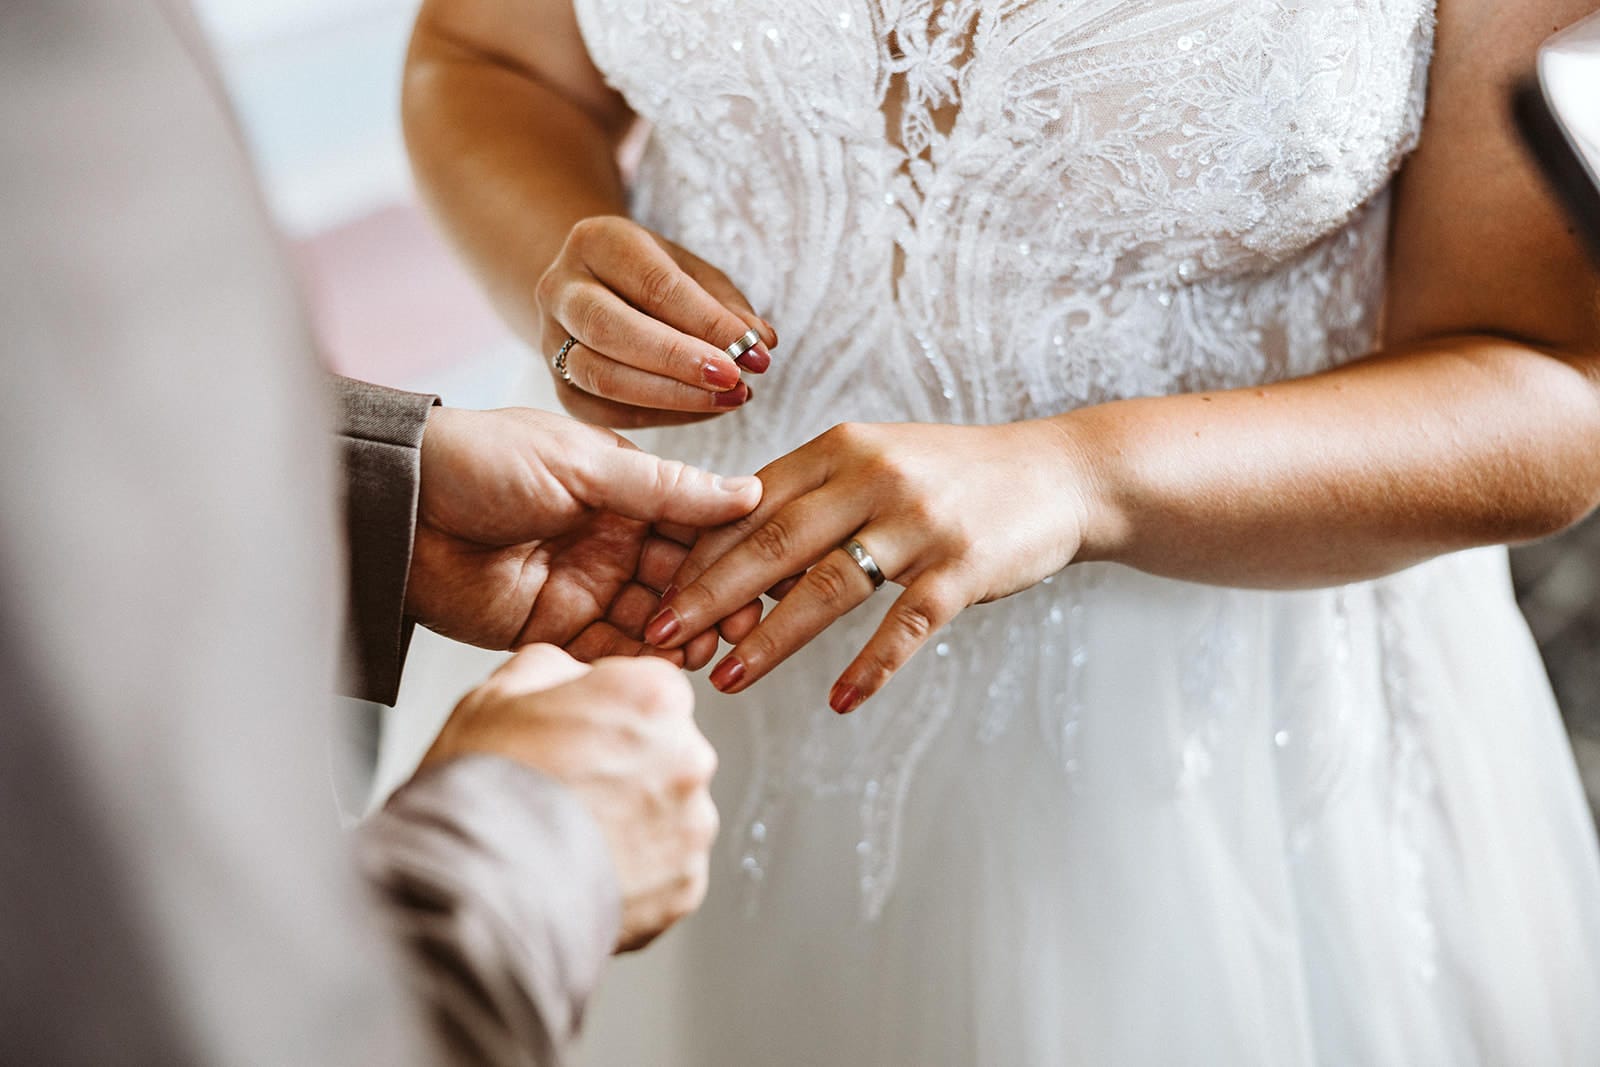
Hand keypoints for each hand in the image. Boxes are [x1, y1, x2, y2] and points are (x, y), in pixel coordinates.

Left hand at [406, 405, 762, 666]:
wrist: (397, 505)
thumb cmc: (478, 460)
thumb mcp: (582, 464)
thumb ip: (664, 489)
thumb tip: (745, 492)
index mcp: (623, 490)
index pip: (694, 524)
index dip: (728, 550)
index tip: (759, 574)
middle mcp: (611, 539)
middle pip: (681, 578)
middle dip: (711, 601)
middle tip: (737, 623)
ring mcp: (584, 585)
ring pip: (651, 619)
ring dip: (680, 635)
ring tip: (704, 649)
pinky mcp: (552, 628)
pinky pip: (607, 652)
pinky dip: (635, 660)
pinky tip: (661, 666)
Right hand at [423, 645, 717, 951]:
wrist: (474, 885)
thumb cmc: (482, 788)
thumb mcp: (499, 692)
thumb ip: (554, 667)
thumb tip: (572, 673)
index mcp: (652, 697)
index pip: (653, 689)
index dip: (610, 712)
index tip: (581, 735)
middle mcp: (688, 756)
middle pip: (668, 751)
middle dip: (629, 767)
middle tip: (570, 790)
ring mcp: (691, 824)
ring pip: (670, 813)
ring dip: (636, 821)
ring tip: (574, 837)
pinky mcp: (686, 884)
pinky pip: (668, 870)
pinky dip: (638, 873)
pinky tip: (589, 870)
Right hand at [535, 216, 778, 427]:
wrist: (592, 288)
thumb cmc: (653, 277)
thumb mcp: (690, 272)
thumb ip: (725, 306)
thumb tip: (761, 343)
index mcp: (596, 242)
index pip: (654, 285)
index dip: (707, 321)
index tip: (755, 349)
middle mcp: (561, 289)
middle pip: (612, 329)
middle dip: (679, 360)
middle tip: (735, 379)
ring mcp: (550, 341)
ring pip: (602, 376)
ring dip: (672, 396)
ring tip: (730, 399)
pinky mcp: (560, 386)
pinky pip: (607, 411)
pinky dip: (661, 416)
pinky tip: (703, 410)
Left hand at [642, 421, 1093, 711]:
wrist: (1056, 475)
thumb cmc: (952, 477)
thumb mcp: (875, 462)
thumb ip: (810, 500)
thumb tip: (734, 563)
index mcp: (840, 449)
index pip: (749, 503)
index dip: (697, 552)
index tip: (650, 594)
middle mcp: (873, 477)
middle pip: (773, 541)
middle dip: (709, 594)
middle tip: (661, 639)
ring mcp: (920, 522)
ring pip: (828, 585)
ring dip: (772, 638)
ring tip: (727, 679)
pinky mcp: (963, 566)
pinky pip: (906, 624)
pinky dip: (870, 665)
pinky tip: (839, 700)